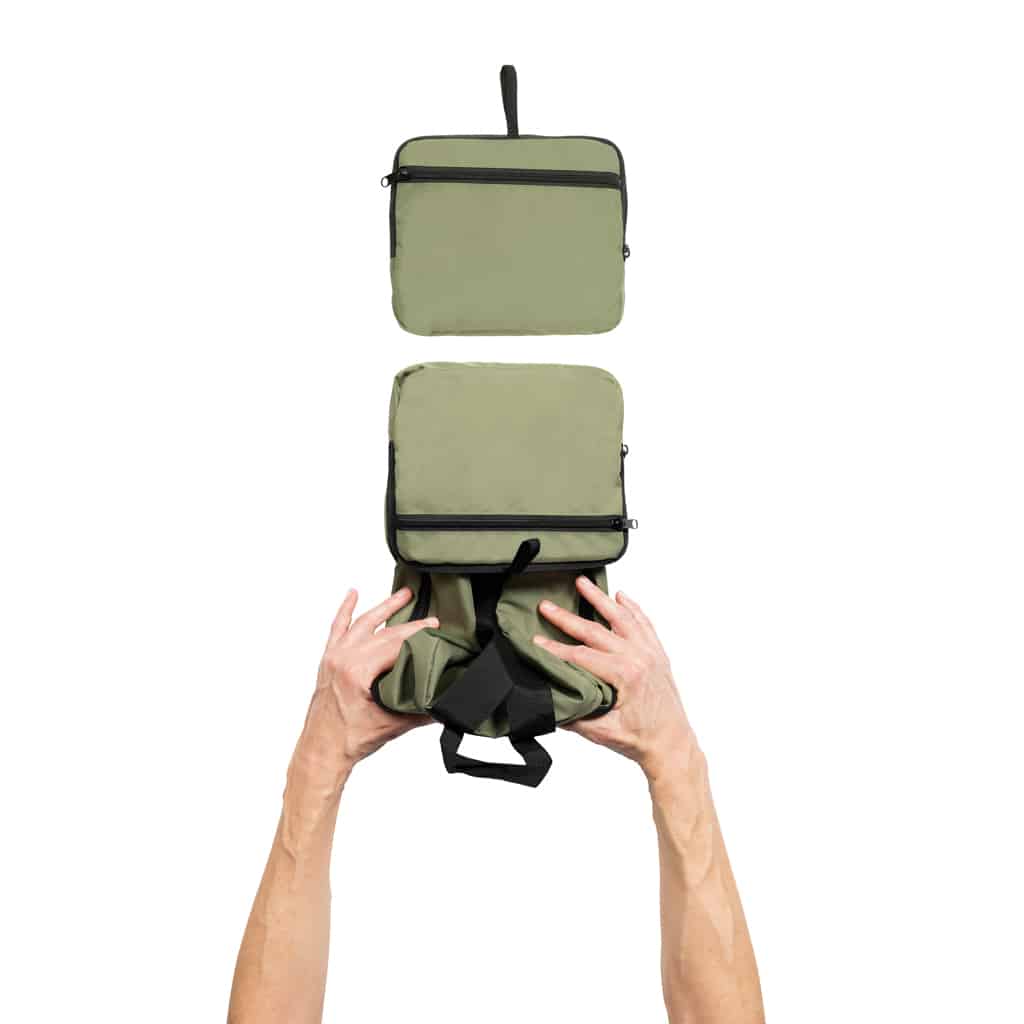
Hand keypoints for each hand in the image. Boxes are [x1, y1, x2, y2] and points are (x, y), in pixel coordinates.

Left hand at [291, 587, 437, 785]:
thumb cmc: (349, 741)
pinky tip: (352, 594)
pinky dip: (345, 609)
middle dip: (410, 624)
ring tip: (404, 594)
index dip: (418, 635)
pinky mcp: (328, 660)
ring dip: (384, 606)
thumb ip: (421, 712)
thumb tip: (446, 703)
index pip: (394, 644)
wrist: (321, 751)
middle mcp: (343, 659)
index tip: (437, 629)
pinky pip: (337, 628)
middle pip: (383, 632)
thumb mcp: (392, 726)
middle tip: (432, 618)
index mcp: (356, 672)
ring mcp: (334, 657)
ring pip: (362, 623)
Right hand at [533, 577, 692, 779]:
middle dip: (567, 617)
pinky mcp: (658, 654)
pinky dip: (632, 608)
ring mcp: (650, 653)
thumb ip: (574, 716)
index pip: (581, 655)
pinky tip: (621, 596)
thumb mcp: (602, 732)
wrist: (672, 745)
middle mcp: (639, 658)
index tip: (535, 641)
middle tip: (546, 605)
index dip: (555, 649)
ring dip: (600, 598)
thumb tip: (548, 702)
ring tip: (583, 582)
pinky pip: (644, 623)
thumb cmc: (641, 740)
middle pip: (596, 631)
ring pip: (622, 617)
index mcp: (625, 675)